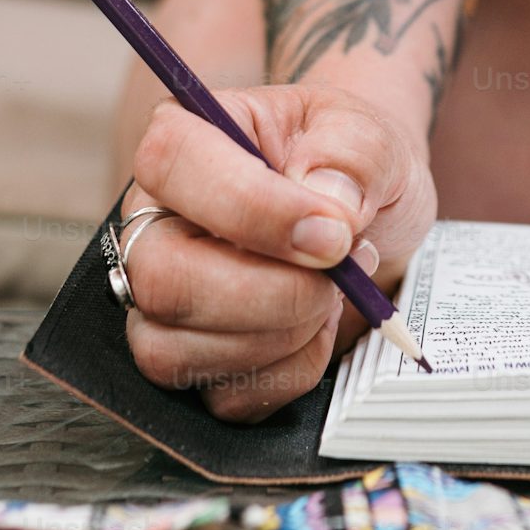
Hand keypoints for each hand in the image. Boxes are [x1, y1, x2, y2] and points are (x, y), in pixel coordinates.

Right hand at [119, 84, 436, 421]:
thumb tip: (329, 205)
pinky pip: (222, 396)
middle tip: (339, 276)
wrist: (372, 216)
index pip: (170, 162)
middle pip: (161, 277)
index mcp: (188, 141)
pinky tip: (318, 329)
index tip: (331, 231)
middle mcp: (158, 222)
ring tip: (334, 294)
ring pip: (174, 351)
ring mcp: (166, 298)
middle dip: (270, 293)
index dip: (251, 206)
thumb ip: (352, 153)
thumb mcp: (368, 134)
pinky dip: (289, 374)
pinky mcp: (196, 359)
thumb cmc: (353, 167)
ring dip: (280, 337)